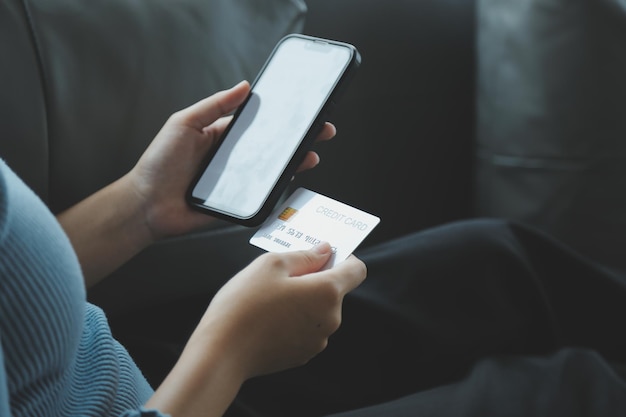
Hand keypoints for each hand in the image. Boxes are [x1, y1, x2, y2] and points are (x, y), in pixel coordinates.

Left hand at [126, 81, 336, 240]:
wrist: (147, 204)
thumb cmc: (159, 163)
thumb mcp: (184, 124)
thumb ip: (214, 105)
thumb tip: (244, 86)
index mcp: (223, 136)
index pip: (259, 123)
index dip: (281, 116)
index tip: (302, 109)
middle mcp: (234, 157)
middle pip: (272, 146)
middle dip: (298, 138)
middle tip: (321, 130)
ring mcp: (238, 180)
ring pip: (272, 170)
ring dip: (295, 162)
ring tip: (310, 154)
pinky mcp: (238, 202)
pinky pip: (262, 194)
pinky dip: (279, 187)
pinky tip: (291, 178)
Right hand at [146, 243, 365, 416]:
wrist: (221, 353)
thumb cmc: (244, 306)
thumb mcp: (270, 264)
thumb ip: (304, 255)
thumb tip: (324, 251)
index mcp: (327, 292)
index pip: (356, 270)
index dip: (344, 258)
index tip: (323, 254)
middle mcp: (330, 319)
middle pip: (334, 290)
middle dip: (314, 278)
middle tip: (283, 274)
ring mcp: (317, 340)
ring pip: (318, 310)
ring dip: (303, 300)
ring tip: (269, 298)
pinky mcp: (302, 355)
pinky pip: (306, 328)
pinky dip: (294, 319)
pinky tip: (268, 317)